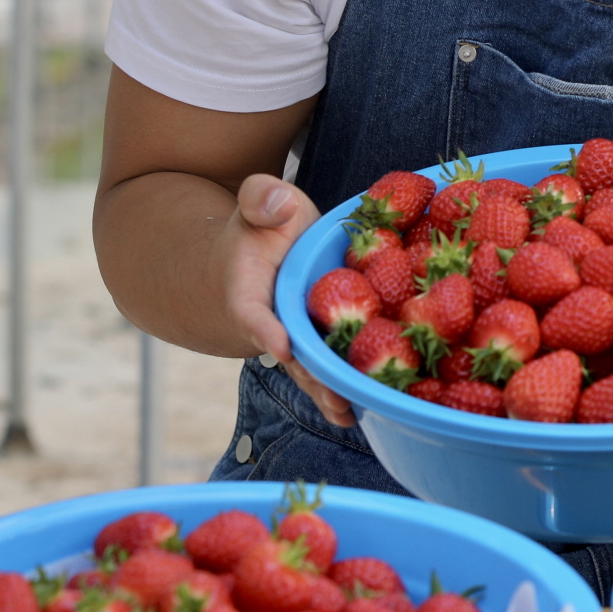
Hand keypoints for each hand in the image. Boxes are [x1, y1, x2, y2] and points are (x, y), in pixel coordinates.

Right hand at [222, 173, 355, 427]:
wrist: (261, 257)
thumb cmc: (265, 228)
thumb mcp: (260, 201)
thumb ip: (261, 197)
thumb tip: (277, 206)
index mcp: (249, 289)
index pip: (252, 311)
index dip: (265, 329)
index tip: (281, 345)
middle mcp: (272, 322)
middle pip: (288, 355)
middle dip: (310, 376)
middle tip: (333, 398)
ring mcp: (294, 339)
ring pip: (309, 371)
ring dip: (327, 393)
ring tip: (347, 414)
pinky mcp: (318, 345)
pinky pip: (328, 369)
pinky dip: (343, 389)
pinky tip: (362, 410)